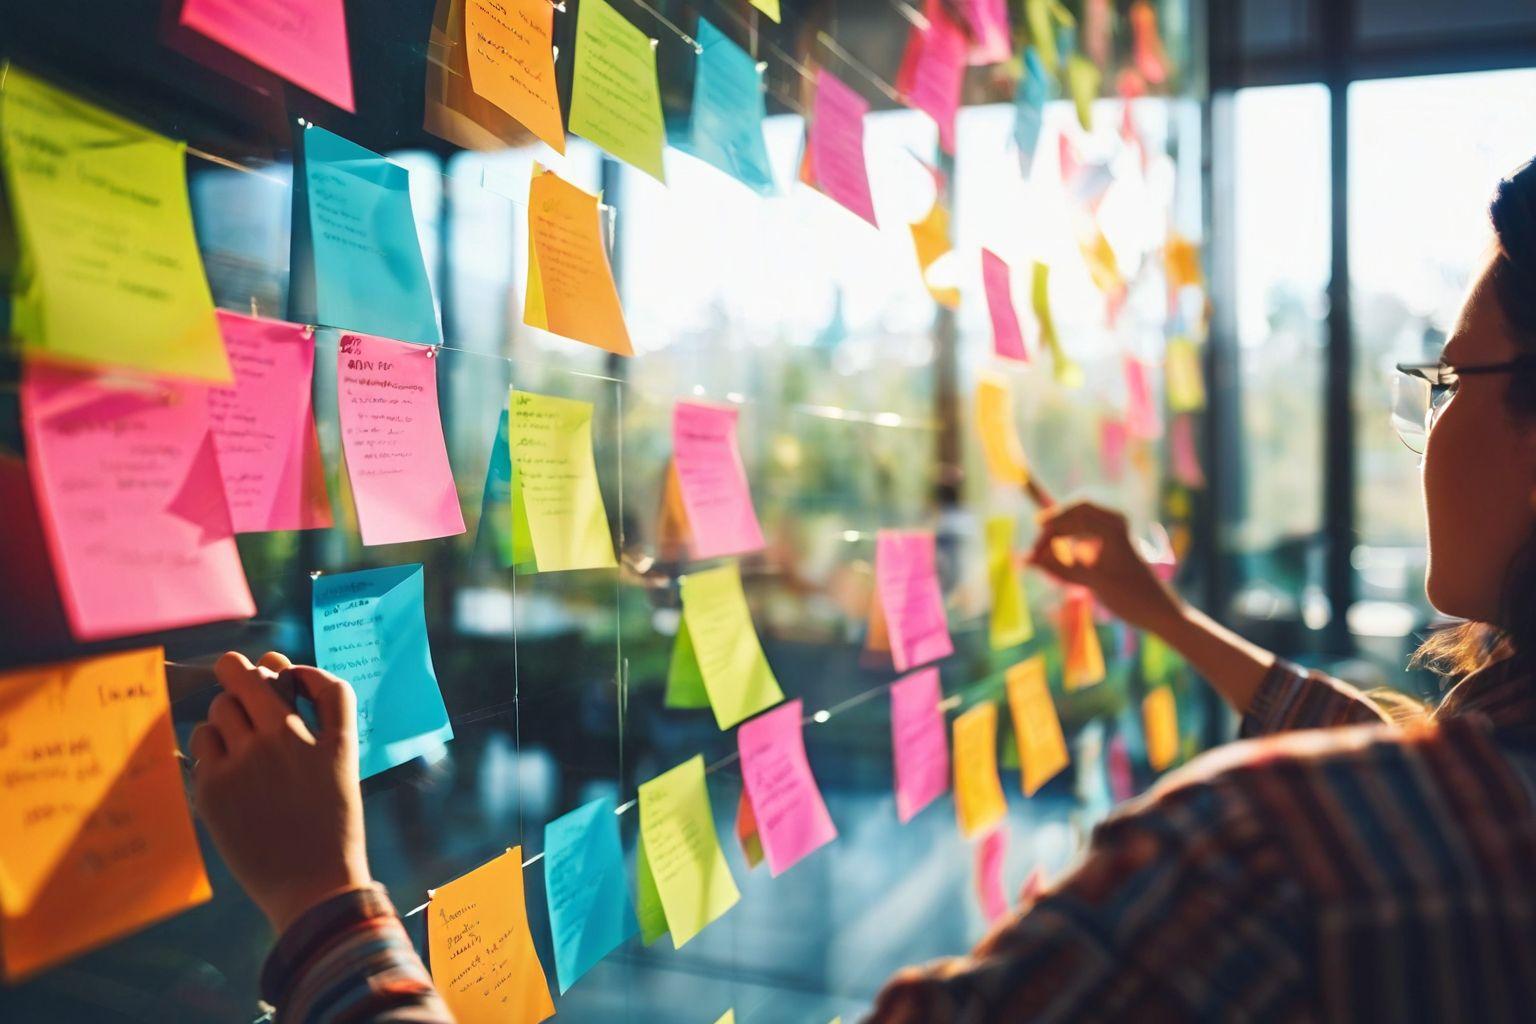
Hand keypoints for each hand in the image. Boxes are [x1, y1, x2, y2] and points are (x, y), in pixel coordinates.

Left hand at [189, 651, 371, 934]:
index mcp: (321, 735)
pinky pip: (201, 744)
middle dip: (236, 670)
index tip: (277, 671)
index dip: (284, 666)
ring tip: (235, 737)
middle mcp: (282, 741)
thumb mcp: (344, 763)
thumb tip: (277, 669)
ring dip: (225, 713)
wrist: (312, 885)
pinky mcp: (213, 789)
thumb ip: (323, 714)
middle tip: (231, 671)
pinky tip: (224, 765)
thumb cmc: (333, 824)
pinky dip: (210, 746)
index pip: (298, 674)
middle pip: (246, 678)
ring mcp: (244, 763)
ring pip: (219, 709)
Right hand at [1025, 501, 1184, 633]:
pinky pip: (1085, 535)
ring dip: (1061, 537)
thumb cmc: (1130, 596)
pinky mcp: (1112, 544)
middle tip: (1036, 551)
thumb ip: (1056, 567)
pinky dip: (1070, 546)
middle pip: (1073, 511)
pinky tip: (1063, 564)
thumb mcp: (1090, 581)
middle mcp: (1114, 522)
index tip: (1033, 556)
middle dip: (1053, 528)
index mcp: (1112, 526)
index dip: (1047, 534)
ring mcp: (1114, 532)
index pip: (1069, 517)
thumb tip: (1024, 560)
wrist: (1160, 612)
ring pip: (1078, 522)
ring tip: (1046, 560)